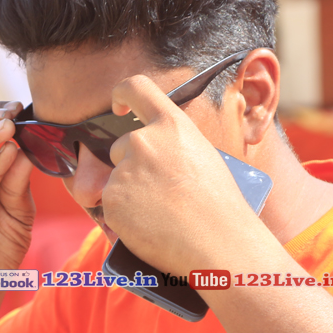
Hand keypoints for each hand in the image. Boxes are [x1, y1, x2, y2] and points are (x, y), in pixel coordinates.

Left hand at [103, 75, 266, 274]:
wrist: (218, 244)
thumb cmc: (221, 207)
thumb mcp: (204, 158)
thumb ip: (173, 148)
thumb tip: (155, 157)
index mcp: (172, 125)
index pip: (136, 88)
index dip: (122, 94)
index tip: (118, 107)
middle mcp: (143, 141)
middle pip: (121, 146)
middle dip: (132, 166)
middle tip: (157, 192)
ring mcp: (125, 171)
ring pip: (116, 178)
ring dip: (130, 193)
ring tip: (160, 214)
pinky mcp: (112, 200)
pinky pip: (111, 205)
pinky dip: (125, 217)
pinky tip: (150, 227)